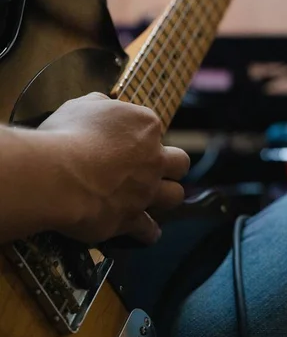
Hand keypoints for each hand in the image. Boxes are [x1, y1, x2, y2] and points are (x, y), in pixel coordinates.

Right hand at [38, 92, 189, 244]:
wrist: (57, 175)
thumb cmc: (66, 135)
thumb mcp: (81, 105)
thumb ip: (100, 104)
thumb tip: (104, 105)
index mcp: (145, 126)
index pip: (153, 128)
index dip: (140, 135)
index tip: (124, 140)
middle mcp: (153, 157)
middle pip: (180, 163)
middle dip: (172, 166)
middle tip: (155, 168)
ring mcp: (146, 189)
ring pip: (175, 195)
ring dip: (167, 196)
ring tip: (156, 198)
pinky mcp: (132, 217)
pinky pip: (149, 229)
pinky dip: (148, 231)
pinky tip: (147, 232)